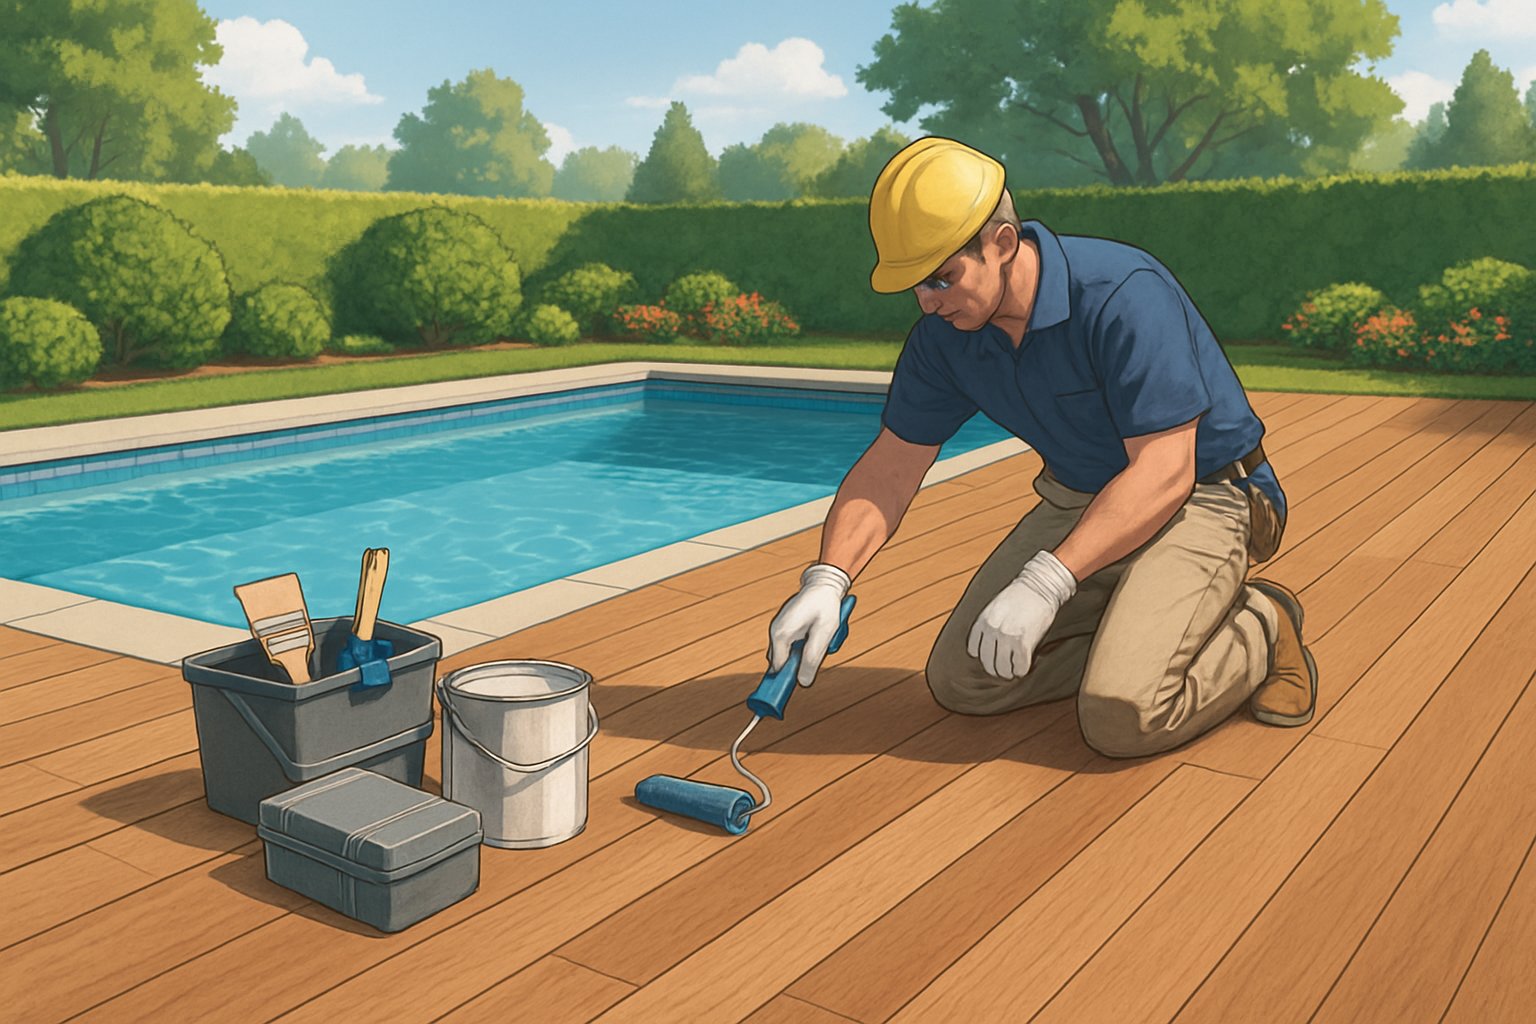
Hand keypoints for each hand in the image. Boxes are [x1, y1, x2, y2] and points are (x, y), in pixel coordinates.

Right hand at [768, 563, 851, 686]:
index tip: (793, 688)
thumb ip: (812, 658)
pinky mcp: (786, 626)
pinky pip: (792, 643)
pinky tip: (817, 631)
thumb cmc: (824, 606)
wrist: (824, 583)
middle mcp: (776, 631)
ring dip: (805, 652)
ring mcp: (779, 628)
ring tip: (821, 636)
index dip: (786, 679)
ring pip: (789, 652)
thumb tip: (803, 682)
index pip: (778, 667)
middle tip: (819, 651)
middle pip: (782, 661)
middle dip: (800, 662)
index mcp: (781, 634)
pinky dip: (804, 643)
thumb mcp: (823, 634)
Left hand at [968, 551, 1076, 678]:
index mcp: (982, 621)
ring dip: (1008, 672)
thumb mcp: (995, 608)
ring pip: (1002, 668)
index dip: (983, 657)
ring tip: (1013, 671)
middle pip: (987, 662)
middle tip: (1003, 669)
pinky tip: (1023, 668)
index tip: (991, 658)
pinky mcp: (1024, 642)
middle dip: (995, 669)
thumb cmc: (1020, 595)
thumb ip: (990, 625)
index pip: (974, 650)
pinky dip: (1021, 670)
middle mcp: (991, 631)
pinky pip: (1019, 666)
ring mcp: (1007, 637)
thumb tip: (990, 645)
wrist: (1040, 585)